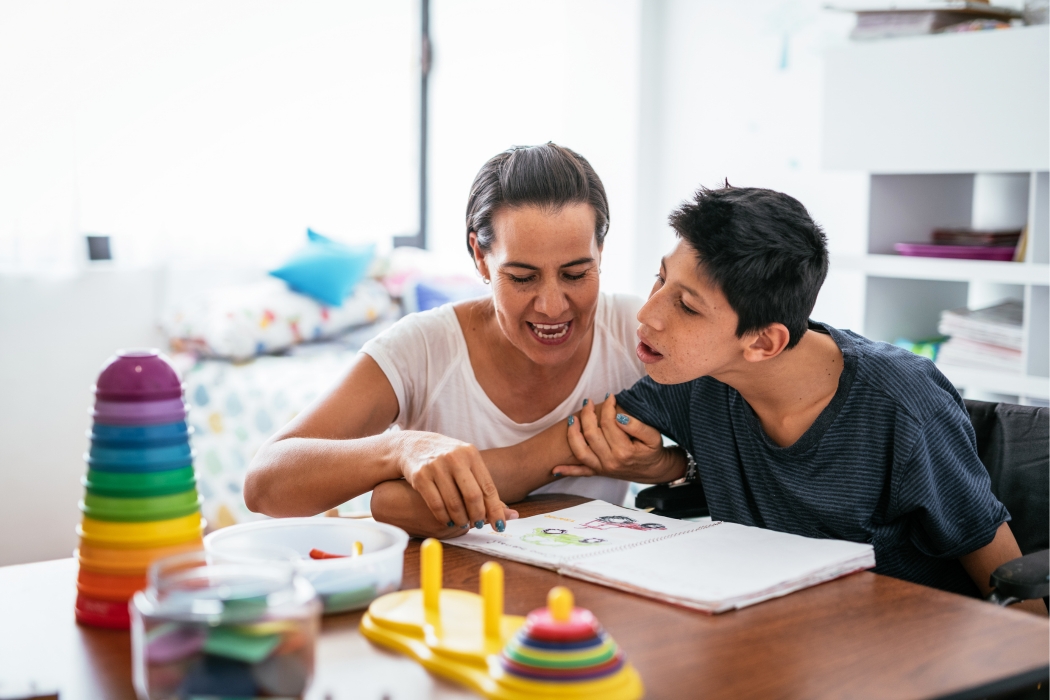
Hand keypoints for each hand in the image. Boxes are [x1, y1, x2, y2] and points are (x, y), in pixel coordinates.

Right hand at [393, 431, 514, 531]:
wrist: (413, 446)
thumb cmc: (448, 460)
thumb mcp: (467, 464)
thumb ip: (485, 486)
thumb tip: (510, 514)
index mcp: (471, 454)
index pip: (488, 487)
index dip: (495, 510)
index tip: (500, 526)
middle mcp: (455, 458)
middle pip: (473, 496)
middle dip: (478, 516)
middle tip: (478, 525)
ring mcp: (436, 466)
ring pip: (454, 503)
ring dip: (461, 519)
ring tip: (463, 524)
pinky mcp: (420, 476)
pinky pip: (436, 505)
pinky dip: (444, 517)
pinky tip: (448, 521)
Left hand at [557, 398, 681, 481]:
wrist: (654, 471)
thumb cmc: (653, 451)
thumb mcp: (653, 437)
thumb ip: (637, 426)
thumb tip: (618, 417)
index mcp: (624, 451)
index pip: (609, 423)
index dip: (608, 407)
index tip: (610, 396)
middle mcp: (610, 461)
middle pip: (591, 434)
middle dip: (587, 414)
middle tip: (588, 402)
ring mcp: (602, 468)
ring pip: (580, 451)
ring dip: (572, 434)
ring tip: (572, 418)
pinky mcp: (599, 472)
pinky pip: (580, 472)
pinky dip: (566, 471)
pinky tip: (554, 469)